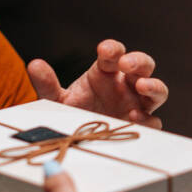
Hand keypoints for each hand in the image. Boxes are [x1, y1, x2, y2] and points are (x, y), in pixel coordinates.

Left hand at [28, 39, 167, 128]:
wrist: (77, 142)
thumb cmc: (71, 114)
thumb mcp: (56, 101)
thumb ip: (47, 84)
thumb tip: (34, 65)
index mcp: (106, 72)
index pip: (114, 53)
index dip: (112, 49)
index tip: (103, 50)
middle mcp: (125, 84)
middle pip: (143, 65)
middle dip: (138, 61)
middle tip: (126, 64)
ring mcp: (136, 104)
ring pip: (157, 90)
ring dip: (153, 86)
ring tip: (141, 87)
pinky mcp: (141, 126)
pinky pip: (153, 120)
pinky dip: (148, 118)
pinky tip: (134, 118)